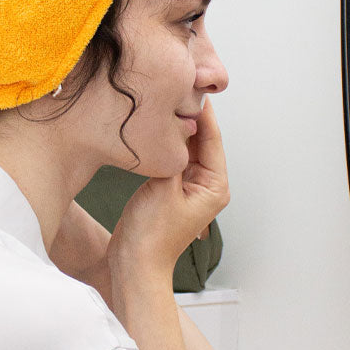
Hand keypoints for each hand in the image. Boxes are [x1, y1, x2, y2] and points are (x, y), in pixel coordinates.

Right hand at [109, 100, 228, 278]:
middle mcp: (208, 185)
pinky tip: (156, 126)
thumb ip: (174, 152)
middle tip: (177, 86)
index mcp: (215, 186)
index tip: (192, 85)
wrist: (135, 264)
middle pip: (202, 140)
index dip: (202, 111)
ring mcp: (191, 187)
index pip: (211, 138)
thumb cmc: (151, 235)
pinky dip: (167, 143)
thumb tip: (180, 121)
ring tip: (166, 100)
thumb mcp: (164, 186)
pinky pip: (174, 157)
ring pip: (187, 147)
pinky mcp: (173, 188)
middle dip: (190, 116)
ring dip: (177, 128)